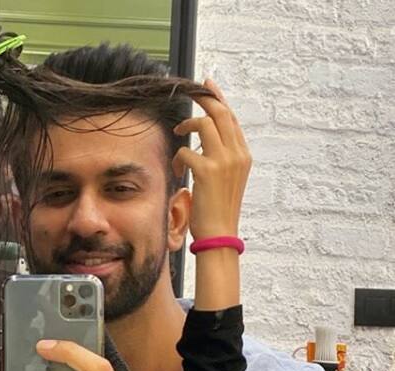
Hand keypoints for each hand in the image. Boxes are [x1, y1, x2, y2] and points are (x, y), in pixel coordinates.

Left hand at [172, 79, 251, 239]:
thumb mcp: (226, 179)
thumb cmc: (218, 209)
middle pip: (220, 112)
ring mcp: (224, 161)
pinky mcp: (207, 171)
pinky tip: (177, 173)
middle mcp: (238, 154)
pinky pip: (186, 151)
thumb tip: (206, 137)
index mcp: (243, 155)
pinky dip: (177, 159)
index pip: (232, 118)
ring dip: (186, 127)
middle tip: (188, 91)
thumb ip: (221, 156)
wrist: (219, 234)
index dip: (218, 99)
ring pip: (204, 124)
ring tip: (178, 136)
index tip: (206, 85)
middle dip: (203, 97)